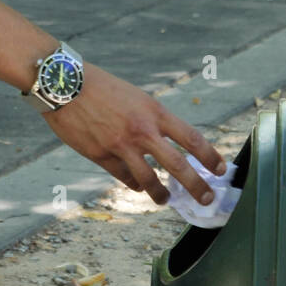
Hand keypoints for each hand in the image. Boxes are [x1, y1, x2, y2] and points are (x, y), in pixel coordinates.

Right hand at [42, 62, 226, 205]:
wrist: (65, 84)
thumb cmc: (101, 86)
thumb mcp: (135, 97)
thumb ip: (151, 120)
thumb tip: (166, 143)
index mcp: (154, 111)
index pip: (191, 138)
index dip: (210, 157)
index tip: (221, 169)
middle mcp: (141, 131)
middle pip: (177, 166)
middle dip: (197, 186)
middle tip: (207, 199)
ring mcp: (120, 145)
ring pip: (148, 180)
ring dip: (160, 194)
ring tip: (165, 200)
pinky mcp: (100, 155)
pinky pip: (123, 177)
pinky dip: (133, 184)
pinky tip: (136, 186)